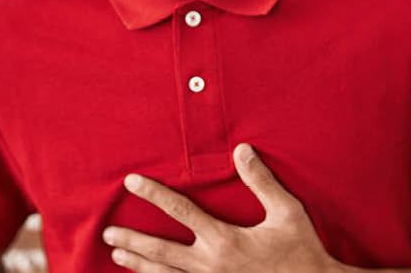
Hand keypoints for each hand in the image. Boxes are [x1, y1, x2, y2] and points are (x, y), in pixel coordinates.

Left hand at [102, 143, 345, 272]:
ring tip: (117, 254)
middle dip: (132, 239)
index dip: (153, 194)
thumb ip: (261, 181)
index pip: (180, 211)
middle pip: (160, 250)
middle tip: (108, 231)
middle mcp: (210, 266)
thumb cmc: (302, 251)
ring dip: (139, 264)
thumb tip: (242, 150)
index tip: (131, 181)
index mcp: (224, 240)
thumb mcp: (286, 212)